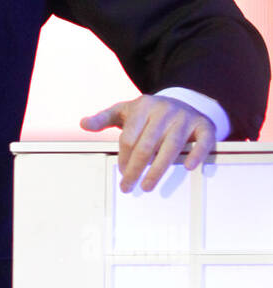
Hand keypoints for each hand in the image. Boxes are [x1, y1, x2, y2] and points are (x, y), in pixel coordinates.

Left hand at [79, 94, 215, 192]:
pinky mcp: (204, 126)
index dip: (124, 159)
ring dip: (158, 170)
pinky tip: (189, 168)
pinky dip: (197, 154)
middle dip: (136, 169)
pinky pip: (203, 141)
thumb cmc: (149, 113)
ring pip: (171, 147)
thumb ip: (103, 118)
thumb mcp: (125, 111)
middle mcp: (164, 110)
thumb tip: (83, 124)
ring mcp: (185, 117)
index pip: (129, 138)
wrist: (183, 100)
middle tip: (128, 187)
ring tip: (148, 186)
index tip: (122, 175)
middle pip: (147, 145)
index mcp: (143, 106)